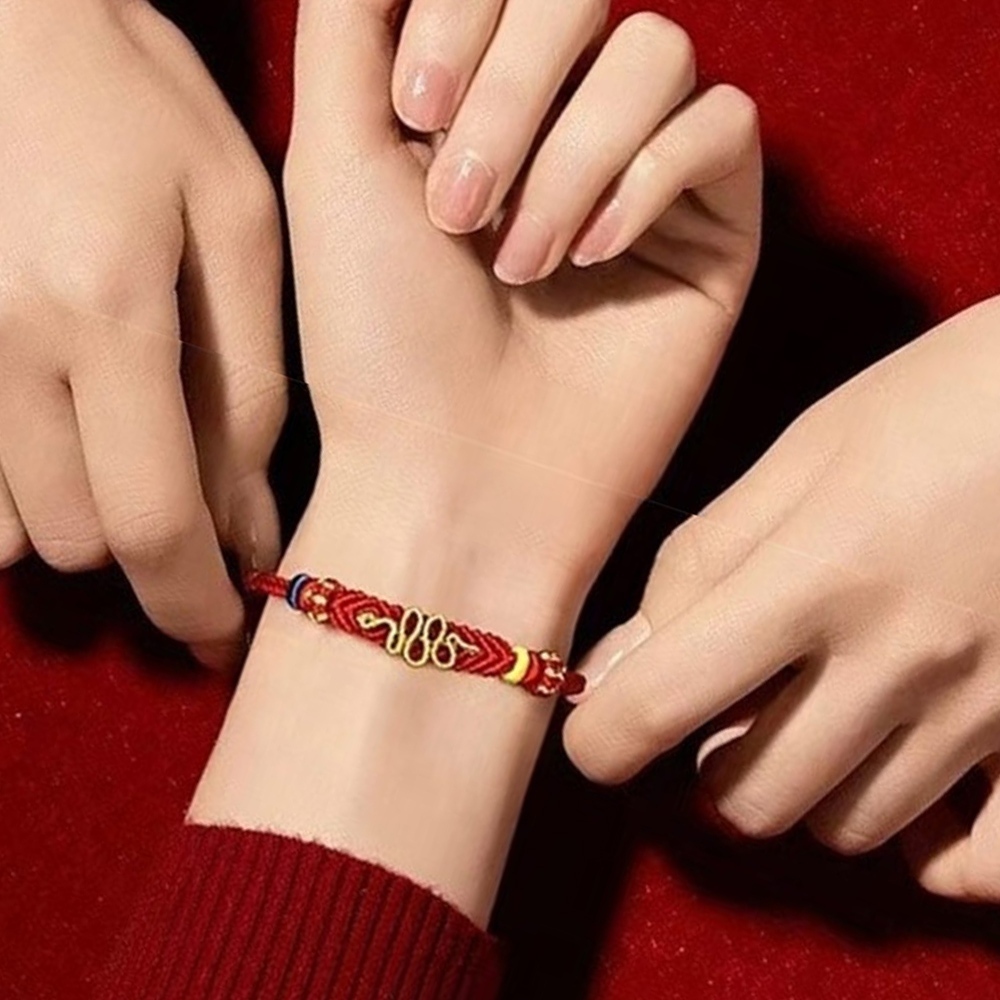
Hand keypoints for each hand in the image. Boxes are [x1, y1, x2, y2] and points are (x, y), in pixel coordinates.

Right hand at [0, 0, 285, 667]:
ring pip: (16, 521)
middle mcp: (5, 353)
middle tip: (202, 528)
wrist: (6, 16)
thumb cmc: (135, 98)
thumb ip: (244, 375)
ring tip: (138, 474)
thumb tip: (250, 517)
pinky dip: (21, 492)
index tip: (225, 634)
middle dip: (153, 555)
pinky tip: (68, 445)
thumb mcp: (236, 218)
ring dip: (91, 522)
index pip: (154, 524)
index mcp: (108, 319)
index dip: (192, 600)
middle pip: (84, 537)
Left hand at [284, 0, 760, 639]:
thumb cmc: (381, 338)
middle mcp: (560, 126)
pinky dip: (653, 178)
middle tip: (457, 208)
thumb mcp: (332, 155)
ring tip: (524, 264)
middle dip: (511, 90)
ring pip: (656, 52)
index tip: (410, 117)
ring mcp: (643, 176)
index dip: (461, 14)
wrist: (457, 480)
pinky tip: (596, 257)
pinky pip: (723, 126)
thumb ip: (356, 13)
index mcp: (473, 100)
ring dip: (573, 152)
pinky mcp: (714, 231)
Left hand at [565, 296, 999, 902]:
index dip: (599, 740)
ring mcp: (988, 707)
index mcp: (816, 572)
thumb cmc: (941, 402)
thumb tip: (617, 658)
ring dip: (802, 788)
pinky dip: (925, 849)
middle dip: (705, 763)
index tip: (596, 735)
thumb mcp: (804, 453)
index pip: (661, 703)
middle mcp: (901, 657)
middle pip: (749, 795)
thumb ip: (703, 559)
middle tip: (724, 709)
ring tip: (818, 718)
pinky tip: (903, 785)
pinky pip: (978, 865)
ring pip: (845, 825)